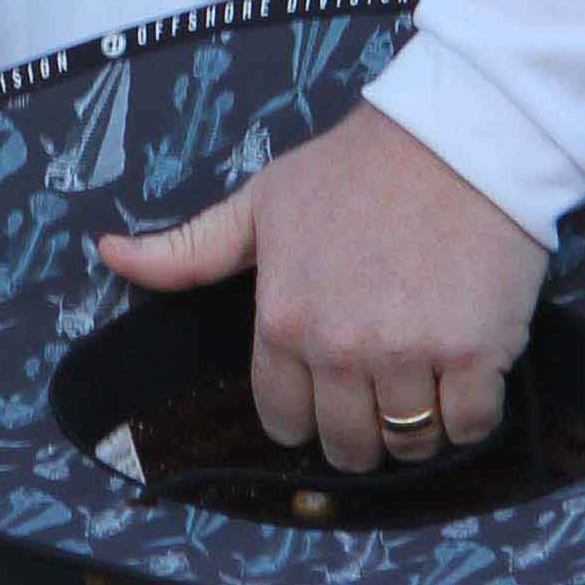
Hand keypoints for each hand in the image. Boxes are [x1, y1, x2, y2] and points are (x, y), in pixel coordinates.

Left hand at [98, 99, 545, 474]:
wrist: (456, 139)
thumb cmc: (356, 170)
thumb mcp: (261, 203)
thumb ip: (190, 248)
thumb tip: (109, 253)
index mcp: (282, 320)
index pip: (282, 420)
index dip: (307, 412)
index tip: (329, 387)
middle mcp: (338, 347)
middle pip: (346, 446)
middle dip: (361, 431)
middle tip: (382, 386)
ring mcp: (408, 354)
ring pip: (409, 444)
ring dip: (419, 427)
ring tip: (426, 379)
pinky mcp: (475, 354)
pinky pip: (469, 426)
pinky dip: (472, 414)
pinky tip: (468, 373)